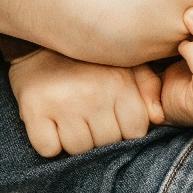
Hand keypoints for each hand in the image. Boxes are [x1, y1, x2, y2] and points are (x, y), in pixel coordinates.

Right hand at [7, 48, 164, 156]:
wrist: (37, 42)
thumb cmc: (88, 60)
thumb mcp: (126, 64)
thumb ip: (148, 87)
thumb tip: (158, 117)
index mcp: (118, 83)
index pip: (135, 131)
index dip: (125, 128)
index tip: (113, 114)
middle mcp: (92, 94)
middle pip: (107, 143)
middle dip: (101, 135)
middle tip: (89, 115)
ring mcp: (62, 103)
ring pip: (79, 149)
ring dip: (76, 140)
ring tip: (71, 118)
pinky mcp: (33, 110)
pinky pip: (48, 149)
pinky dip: (49, 143)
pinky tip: (52, 124)